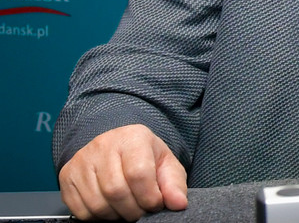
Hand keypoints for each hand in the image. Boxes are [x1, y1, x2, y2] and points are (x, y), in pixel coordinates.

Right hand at [58, 124, 188, 220]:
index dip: (149, 197)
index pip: (138, 173)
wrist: (116, 146)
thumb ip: (174, 184)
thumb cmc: (143, 156)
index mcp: (132, 138)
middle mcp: (103, 146)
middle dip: (133, 210)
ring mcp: (81, 161)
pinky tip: (110, 208)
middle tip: (141, 211)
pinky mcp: (66, 176)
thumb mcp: (165, 164)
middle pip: (115, 191)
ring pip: (97, 203)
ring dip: (116, 215)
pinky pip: (80, 209)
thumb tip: (178, 203)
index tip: (155, 204)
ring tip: (127, 209)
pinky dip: (98, 217)